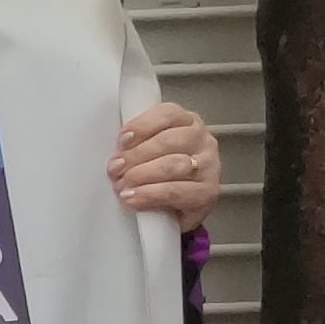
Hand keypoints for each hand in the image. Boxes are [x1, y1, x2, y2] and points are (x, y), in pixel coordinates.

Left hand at [111, 99, 224, 229]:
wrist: (174, 209)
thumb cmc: (158, 174)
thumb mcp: (145, 150)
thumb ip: (133, 143)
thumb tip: (115, 152)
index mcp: (187, 122)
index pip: (167, 114)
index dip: (142, 125)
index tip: (122, 140)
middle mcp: (202, 140)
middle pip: (169, 140)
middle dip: (136, 155)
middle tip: (116, 168)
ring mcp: (209, 166)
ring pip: (174, 165)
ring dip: (142, 175)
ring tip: (123, 185)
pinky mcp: (208, 193)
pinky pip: (177, 191)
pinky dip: (151, 194)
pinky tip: (135, 198)